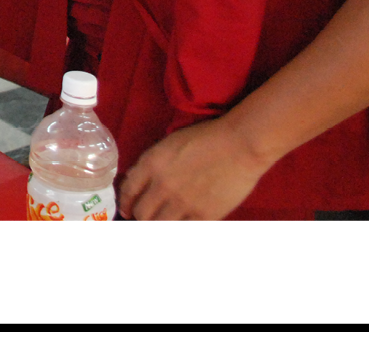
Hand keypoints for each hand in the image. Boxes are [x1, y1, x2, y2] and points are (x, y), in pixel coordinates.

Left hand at [118, 117, 274, 221]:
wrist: (242, 144)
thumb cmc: (209, 137)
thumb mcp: (172, 143)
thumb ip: (153, 164)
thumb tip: (140, 184)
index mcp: (152, 164)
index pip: (128, 191)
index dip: (126, 204)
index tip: (129, 210)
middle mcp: (161, 186)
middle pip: (141, 214)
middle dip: (142, 217)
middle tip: (149, 219)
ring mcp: (182, 203)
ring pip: (158, 226)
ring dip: (159, 225)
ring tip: (165, 224)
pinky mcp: (202, 215)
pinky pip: (183, 230)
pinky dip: (180, 229)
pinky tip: (183, 225)